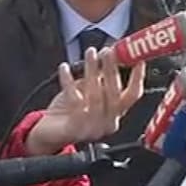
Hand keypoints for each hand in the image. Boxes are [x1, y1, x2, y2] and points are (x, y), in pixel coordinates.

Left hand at [25, 47, 146, 155]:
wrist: (48, 134)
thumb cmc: (70, 110)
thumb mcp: (89, 90)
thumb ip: (101, 76)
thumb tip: (111, 52)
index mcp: (115, 115)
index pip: (133, 95)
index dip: (137, 77)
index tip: (136, 58)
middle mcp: (107, 123)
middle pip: (115, 95)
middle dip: (112, 70)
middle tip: (109, 51)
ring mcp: (92, 128)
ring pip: (96, 95)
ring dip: (93, 71)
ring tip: (90, 53)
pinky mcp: (74, 129)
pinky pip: (73, 100)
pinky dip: (69, 81)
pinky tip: (65, 68)